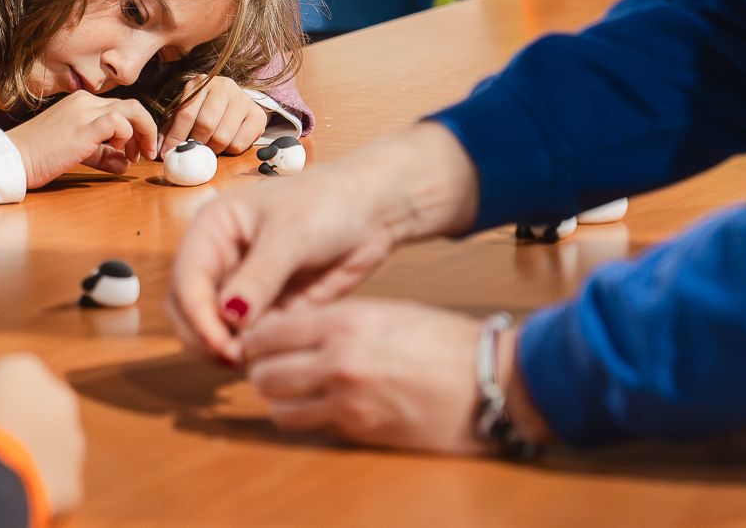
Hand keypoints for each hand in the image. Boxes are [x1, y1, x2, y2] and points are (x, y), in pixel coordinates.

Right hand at [0, 354, 85, 516]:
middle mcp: (58, 397)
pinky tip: (13, 492)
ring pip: (48, 447)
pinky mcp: (74, 476)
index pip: (6, 376)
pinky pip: (53, 482)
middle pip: (34, 409)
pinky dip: (36, 488)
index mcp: (26, 370)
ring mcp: (72, 439)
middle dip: (15, 424)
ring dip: (29, 456)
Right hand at [4, 90, 158, 187]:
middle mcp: (85, 101)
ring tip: (137, 156)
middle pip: (132, 106)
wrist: (13, 157)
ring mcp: (84, 112)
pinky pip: (118, 122)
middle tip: (146, 153)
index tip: (137, 150)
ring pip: (132, 110)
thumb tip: (124, 162)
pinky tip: (119, 154)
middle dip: (146, 130)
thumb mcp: (76, 150)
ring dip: (143, 133)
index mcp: (81, 102)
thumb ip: (102, 154)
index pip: (121, 108)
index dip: (136, 129)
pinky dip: (126, 138)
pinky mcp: (84, 128)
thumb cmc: (38, 155)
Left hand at [161, 75, 269, 155]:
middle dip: (197, 144)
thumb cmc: (206, 108)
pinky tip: (227, 144)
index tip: (167, 153)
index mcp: (202, 83)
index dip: (176, 136)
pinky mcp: (258, 115)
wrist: (237, 101)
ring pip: (223, 136)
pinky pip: (240, 143)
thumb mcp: (188, 111)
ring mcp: (243, 99)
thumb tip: (162, 151)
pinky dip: (230, 150)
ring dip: (213, 149)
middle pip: (206, 124)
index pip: (186, 113)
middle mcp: (224, 86)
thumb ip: (173, 128)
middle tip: (193, 152)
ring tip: (210, 148)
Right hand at [166, 122, 477, 366]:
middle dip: (205, 337)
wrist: (372, 212)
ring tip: (257, 358)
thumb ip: (260, 276)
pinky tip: (273, 353)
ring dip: (226, 349)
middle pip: (187, 309)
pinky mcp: (265, 308)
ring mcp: (241, 286)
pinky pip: (246, 338)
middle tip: (236, 359)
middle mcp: (219, 258)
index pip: (186, 279)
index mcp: (213, 228)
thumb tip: (229, 316)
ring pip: (213, 329)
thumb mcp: (292, 234)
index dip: (197, 315)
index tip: (221, 345)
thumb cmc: (329, 203)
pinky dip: (252, 351)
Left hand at [240, 300, 497, 453]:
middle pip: (262, 374)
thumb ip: (335, 320)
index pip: (268, 331)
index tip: (257, 339)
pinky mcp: (362, 433)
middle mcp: (339, 362)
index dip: (256, 338)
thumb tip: (291, 329)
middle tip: (272, 366)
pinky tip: (321, 406)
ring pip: (279, 409)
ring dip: (281, 400)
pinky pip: (311, 428)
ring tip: (296, 389)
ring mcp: (349, 402)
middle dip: (261, 371)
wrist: (490, 380)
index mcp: (345, 322)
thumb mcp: (385, 312)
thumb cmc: (444, 340)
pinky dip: (307, 418)